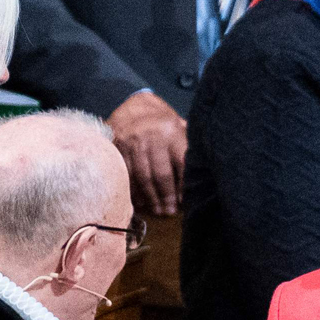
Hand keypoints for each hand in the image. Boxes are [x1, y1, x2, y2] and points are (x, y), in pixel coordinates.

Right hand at [106, 91, 186, 215]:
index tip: (184, 203)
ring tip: (157, 211)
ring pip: (143, 178)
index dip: (183, 187)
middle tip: (169, 212)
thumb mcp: (179, 129)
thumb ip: (188, 149)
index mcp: (172, 132)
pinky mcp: (118, 147)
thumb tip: (200, 179)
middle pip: (161, 175)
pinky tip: (141, 202)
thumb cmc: (163, 124)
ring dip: (150, 198)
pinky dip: (134, 191)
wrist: (134, 107)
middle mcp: (152, 136)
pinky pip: (127, 174)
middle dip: (166, 198)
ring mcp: (133, 142)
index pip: (181, 165)